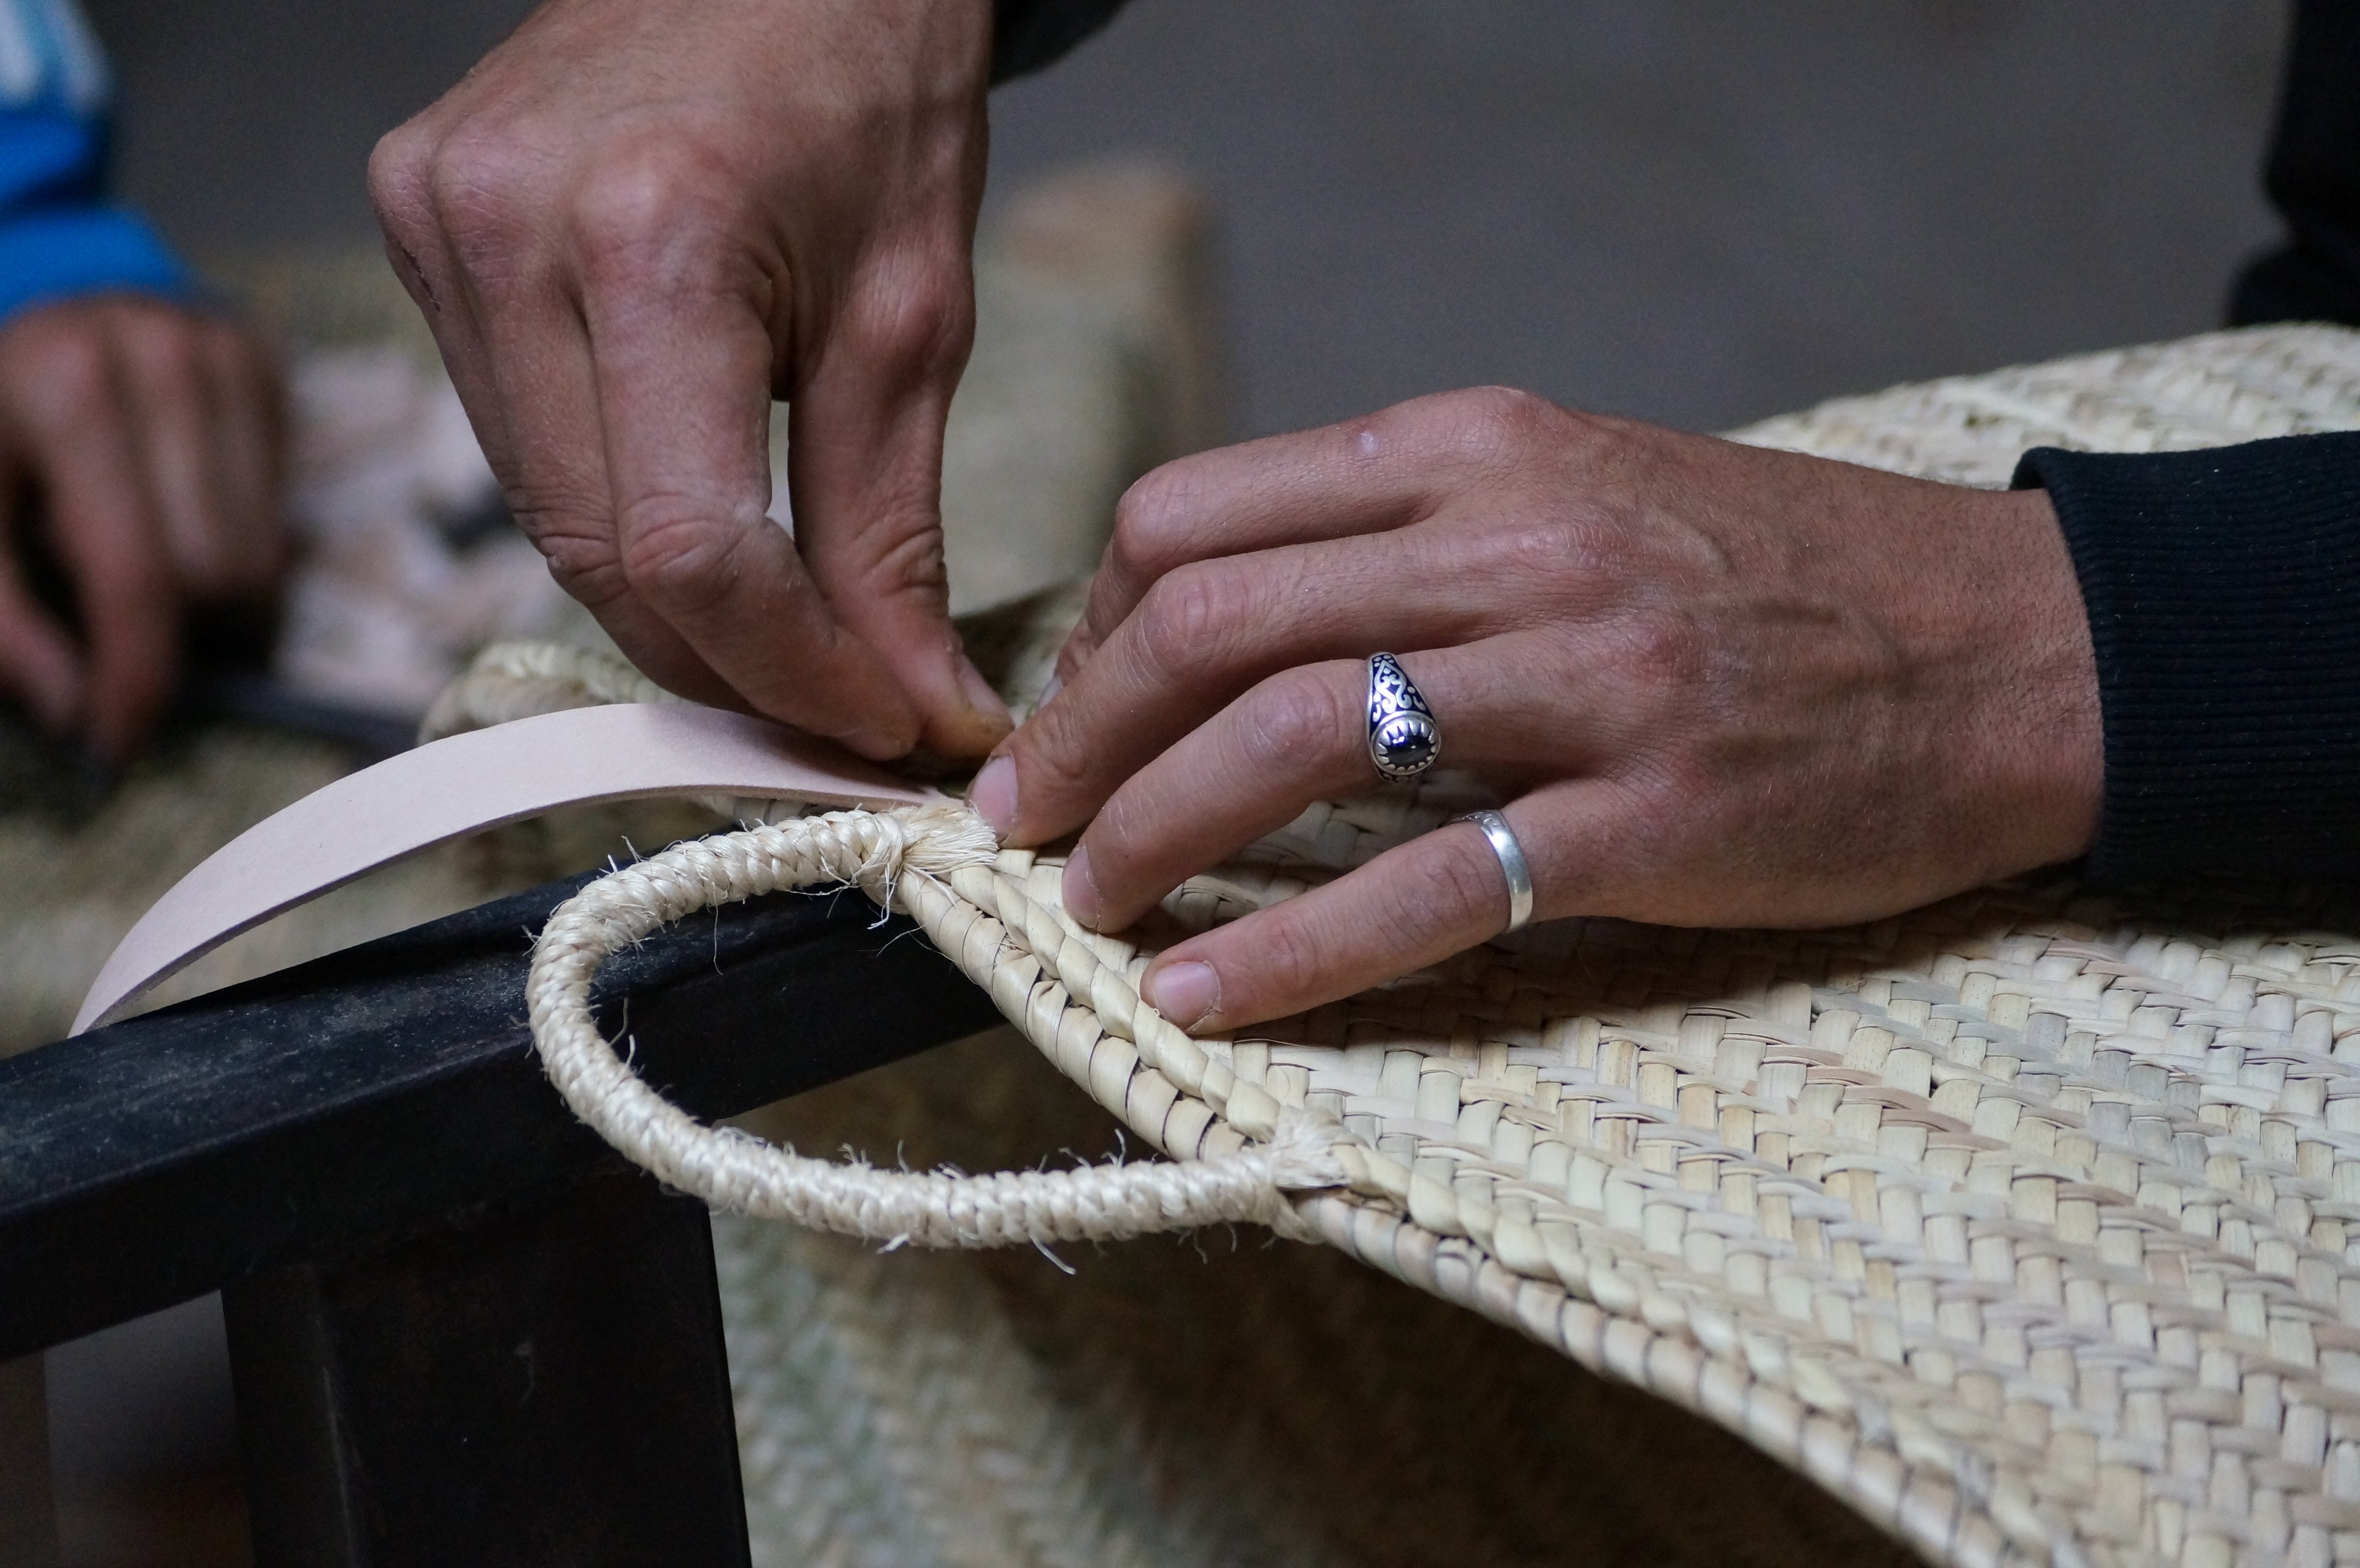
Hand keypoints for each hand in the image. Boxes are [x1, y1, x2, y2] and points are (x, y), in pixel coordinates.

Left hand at [0, 296, 283, 760]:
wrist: (26, 294)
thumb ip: (3, 616)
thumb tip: (71, 712)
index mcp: (68, 392)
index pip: (139, 574)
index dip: (135, 674)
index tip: (120, 740)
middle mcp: (162, 362)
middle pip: (214, 574)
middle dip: (167, 627)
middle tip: (109, 619)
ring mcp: (225, 358)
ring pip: (262, 556)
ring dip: (204, 594)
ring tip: (138, 560)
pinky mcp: (262, 366)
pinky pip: (278, 510)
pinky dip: (229, 539)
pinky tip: (173, 510)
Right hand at [369, 0, 1010, 760]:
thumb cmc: (869, 90)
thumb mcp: (911, 318)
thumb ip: (890, 535)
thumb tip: (910, 708)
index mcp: (649, 238)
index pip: (689, 548)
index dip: (790, 671)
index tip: (878, 726)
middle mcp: (507, 231)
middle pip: (600, 555)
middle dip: (729, 663)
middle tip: (837, 710)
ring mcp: (438, 225)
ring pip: (546, 517)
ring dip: (667, 599)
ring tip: (780, 627)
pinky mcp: (418, 227)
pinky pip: (516, 438)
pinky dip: (609, 506)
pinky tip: (686, 513)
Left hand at [971, 388, 2102, 1031]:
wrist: (2013, 648)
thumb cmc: (1777, 578)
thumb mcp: (1583, 489)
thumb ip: (1413, 534)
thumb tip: (1234, 618)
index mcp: (1477, 451)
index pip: (1198, 514)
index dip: (1094, 624)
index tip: (1070, 710)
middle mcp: (1513, 543)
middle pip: (1208, 621)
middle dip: (1079, 737)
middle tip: (1022, 824)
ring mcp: (1584, 680)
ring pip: (1291, 739)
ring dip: (1148, 830)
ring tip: (1088, 904)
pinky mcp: (1650, 817)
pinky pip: (1425, 889)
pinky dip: (1289, 952)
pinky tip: (1200, 998)